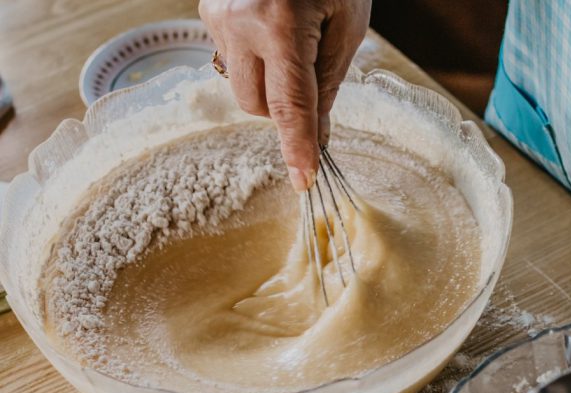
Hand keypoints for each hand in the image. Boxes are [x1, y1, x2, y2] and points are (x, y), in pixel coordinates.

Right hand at [199, 0, 370, 190]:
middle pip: (256, 106)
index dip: (297, 148)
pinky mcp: (208, 12)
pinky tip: (270, 31)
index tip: (302, 182)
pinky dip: (255, 61)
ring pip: (241, 87)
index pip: (289, 106)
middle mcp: (238, 22)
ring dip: (268, 86)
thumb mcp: (346, 24)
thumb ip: (327, 85)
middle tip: (309, 80)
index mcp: (281, 23)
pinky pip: (231, 60)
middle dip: (284, 111)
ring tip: (290, 45)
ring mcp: (216, 16)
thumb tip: (316, 135)